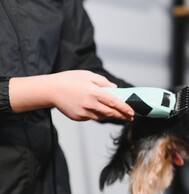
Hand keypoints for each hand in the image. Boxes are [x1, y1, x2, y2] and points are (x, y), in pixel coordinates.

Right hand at [9, 70, 134, 120]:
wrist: (50, 90)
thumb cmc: (70, 80)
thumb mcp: (88, 75)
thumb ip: (103, 82)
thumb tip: (115, 89)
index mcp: (94, 92)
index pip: (114, 102)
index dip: (125, 108)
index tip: (133, 112)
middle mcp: (90, 103)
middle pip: (111, 113)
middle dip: (122, 116)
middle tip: (130, 117)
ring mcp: (83, 112)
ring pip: (102, 117)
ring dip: (110, 115)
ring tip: (115, 112)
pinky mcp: (78, 117)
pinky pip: (92, 117)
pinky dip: (97, 114)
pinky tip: (95, 109)